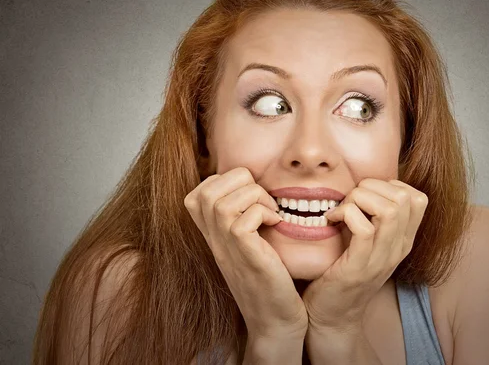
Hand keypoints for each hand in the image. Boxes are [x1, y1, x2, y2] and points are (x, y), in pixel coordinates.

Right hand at [184, 167, 307, 339]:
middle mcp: (214, 240)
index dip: (226, 180)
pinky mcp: (246, 256)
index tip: (251, 196)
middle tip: (263, 200)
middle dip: (240, 181)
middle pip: (205, 190)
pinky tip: (276, 224)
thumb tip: (255, 187)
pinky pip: (243, 219)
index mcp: (213, 235)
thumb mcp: (249, 244)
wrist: (275, 321)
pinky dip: (264, 212)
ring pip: (221, 202)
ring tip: (271, 212)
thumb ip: (244, 218)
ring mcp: (227, 249)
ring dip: (254, 196)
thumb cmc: (269, 279)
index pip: (199, 192)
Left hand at [301, 178, 428, 333]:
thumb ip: (374, 217)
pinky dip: (346, 214)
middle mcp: (398, 248)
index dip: (391, 185)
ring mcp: (381, 259)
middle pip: (405, 198)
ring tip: (342, 210)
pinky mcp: (359, 267)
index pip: (418, 198)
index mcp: (403, 240)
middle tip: (350, 200)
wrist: (332, 315)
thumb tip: (365, 185)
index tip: (366, 194)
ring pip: (389, 210)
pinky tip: (332, 220)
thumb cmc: (343, 270)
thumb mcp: (368, 242)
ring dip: (359, 199)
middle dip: (372, 187)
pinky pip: (363, 228)